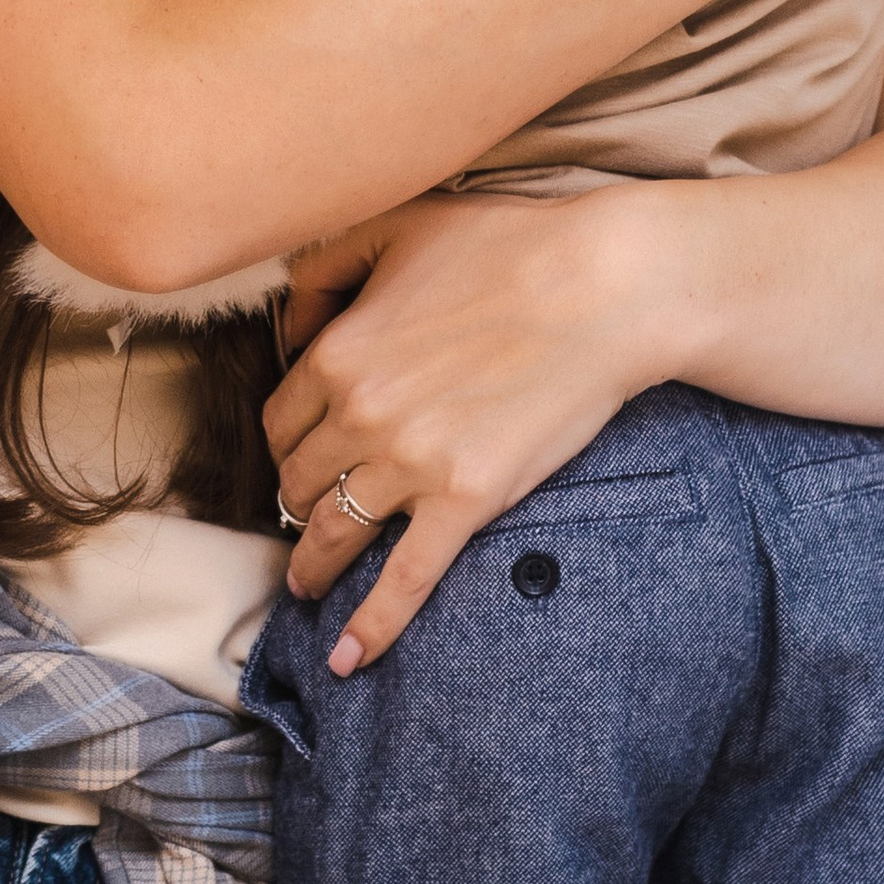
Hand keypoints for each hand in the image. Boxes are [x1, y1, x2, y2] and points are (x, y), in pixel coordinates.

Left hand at [266, 185, 660, 671]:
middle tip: (307, 511)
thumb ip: (325, 266)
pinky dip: (371, 626)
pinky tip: (349, 658)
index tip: (299, 454)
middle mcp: (360, 414)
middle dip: (299, 498)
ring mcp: (410, 465)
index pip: (280, 421)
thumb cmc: (508, 246)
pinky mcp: (466, 501)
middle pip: (300, 481)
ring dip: (313, 564)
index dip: (287, 442)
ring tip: (306, 584)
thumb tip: (290, 321)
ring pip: (334, 534)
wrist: (603, 287)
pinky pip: (404, 581)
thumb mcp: (396, 226)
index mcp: (336, 352)